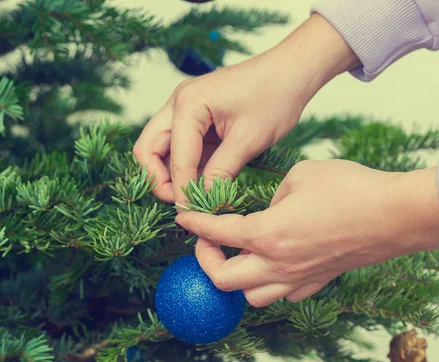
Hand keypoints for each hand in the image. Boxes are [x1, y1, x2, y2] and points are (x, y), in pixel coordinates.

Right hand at [133, 13, 358, 205]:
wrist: (290, 72)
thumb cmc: (274, 97)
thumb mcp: (248, 140)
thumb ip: (221, 171)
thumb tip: (203, 200)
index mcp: (188, 104)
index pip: (175, 158)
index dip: (182, 189)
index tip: (193, 213)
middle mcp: (178, 103)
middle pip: (149, 149)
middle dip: (159, 179)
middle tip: (181, 202)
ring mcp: (184, 108)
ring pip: (161, 148)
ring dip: (172, 173)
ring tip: (194, 196)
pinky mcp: (196, 116)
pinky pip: (181, 146)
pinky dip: (187, 165)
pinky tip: (204, 182)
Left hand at [175, 160, 438, 306]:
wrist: (395, 214)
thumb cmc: (350, 188)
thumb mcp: (301, 175)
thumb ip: (275, 192)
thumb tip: (271, 206)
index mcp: (268, 233)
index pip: (217, 232)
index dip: (194, 223)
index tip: (182, 217)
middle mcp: (278, 263)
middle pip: (224, 280)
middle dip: (206, 260)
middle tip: (208, 240)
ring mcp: (299, 277)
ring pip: (251, 296)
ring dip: (236, 279)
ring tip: (238, 256)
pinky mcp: (319, 281)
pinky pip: (282, 295)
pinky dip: (268, 284)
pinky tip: (273, 264)